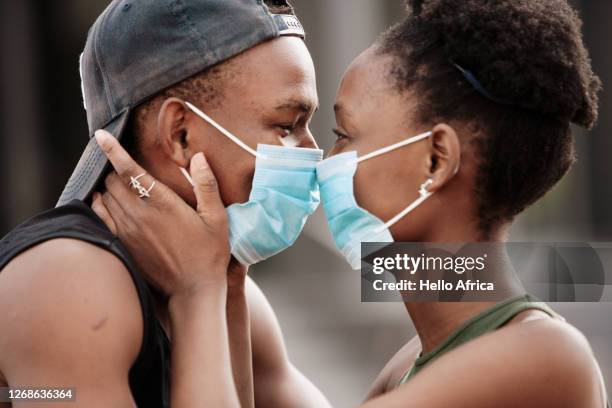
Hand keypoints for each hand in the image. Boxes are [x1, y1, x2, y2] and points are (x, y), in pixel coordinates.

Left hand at [91, 130, 229, 298]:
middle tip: (123, 165)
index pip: (129, 169)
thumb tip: (199, 157)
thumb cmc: (209, 253)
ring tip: (115, 182)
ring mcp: (128, 231)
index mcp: (162, 203)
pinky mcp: (124, 245)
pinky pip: (101, 217)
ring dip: (107, 186)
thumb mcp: (217, 218)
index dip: (112, 149)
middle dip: (115, 169)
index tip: (100, 135)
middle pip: (112, 181)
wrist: (193, 291)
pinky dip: (99, 205)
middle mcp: (139, 215)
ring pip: (104, 198)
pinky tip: (105, 202)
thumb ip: (207, 185)